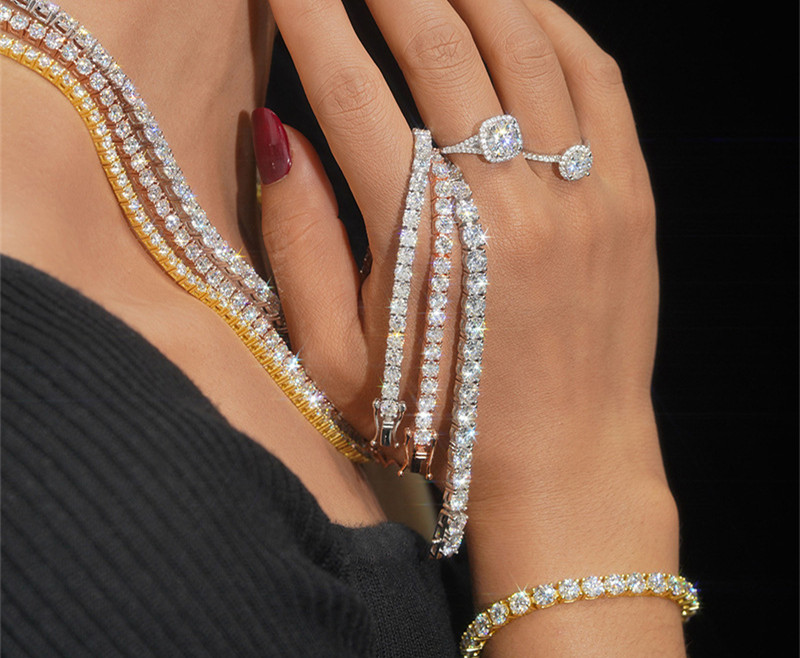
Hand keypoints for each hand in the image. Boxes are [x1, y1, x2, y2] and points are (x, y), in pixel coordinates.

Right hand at [258, 0, 683, 652]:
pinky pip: (599, 80)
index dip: (307, 16)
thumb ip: (300, 243)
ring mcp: (583, 193)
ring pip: (524, 42)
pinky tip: (517, 4)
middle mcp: (508, 201)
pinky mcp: (632, 201)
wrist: (566, 471)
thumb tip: (275, 134)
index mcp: (426, 241)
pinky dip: (554, 24)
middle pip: (438, 43)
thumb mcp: (340, 360)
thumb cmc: (445, 425)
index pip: (347, 90)